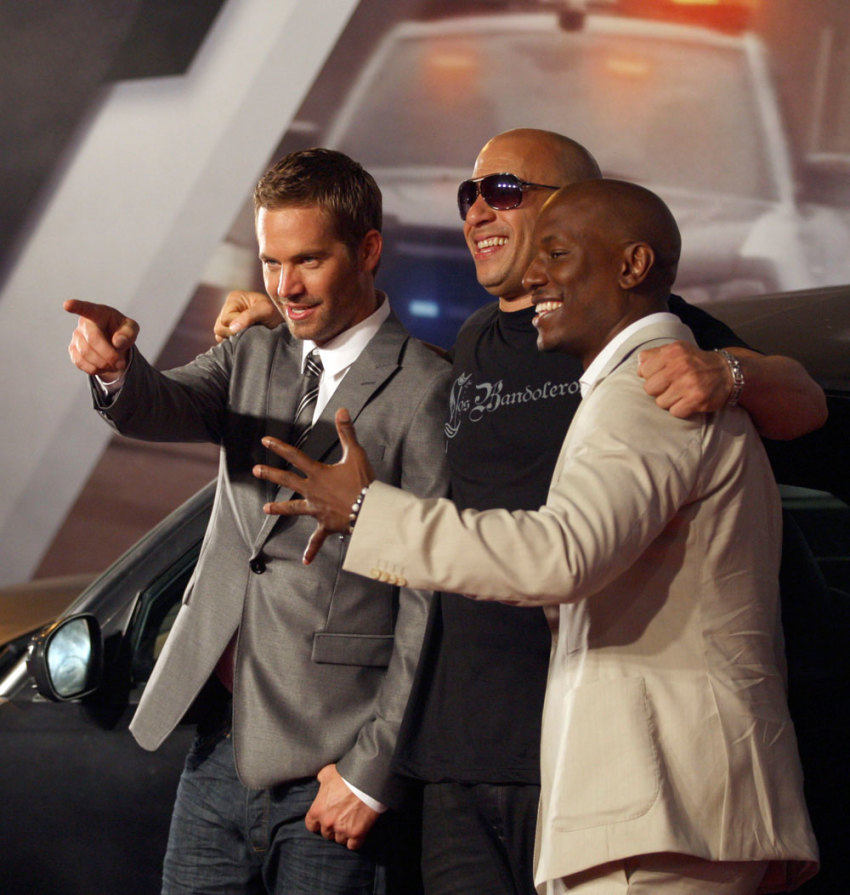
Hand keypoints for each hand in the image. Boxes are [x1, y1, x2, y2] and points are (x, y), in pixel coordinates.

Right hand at [64, 299, 138, 379]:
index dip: (76, 306)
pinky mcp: (73, 350)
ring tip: (115, 365)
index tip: (68, 305)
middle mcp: (84, 323)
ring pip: (85, 353)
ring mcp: (76, 336)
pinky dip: (94, 368)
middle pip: (92, 340)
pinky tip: (104, 367)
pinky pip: (80, 362)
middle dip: (108, 354)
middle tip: (120, 363)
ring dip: (103, 363)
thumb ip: (128, 332)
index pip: (86, 308)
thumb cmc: (121, 331)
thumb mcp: (131, 328)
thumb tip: (117, 342)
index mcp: (98, 312)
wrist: (114, 344)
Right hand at [213, 290, 281, 341]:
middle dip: (235, 333)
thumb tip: (232, 328)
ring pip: (220, 335)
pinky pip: (223, 341)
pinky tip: (244, 341)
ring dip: (234, 339)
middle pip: (219, 327)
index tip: (252, 327)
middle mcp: (227, 308)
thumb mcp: (265, 310)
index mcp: (234, 299)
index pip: (226, 319)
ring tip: (249, 336)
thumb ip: (249, 316)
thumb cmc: (275, 313)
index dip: (237, 326)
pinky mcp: (229, 331)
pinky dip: (232, 344)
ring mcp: (227, 321)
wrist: (281, 323)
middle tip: (251, 333)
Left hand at [252, 408, 374, 563]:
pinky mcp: (325, 525)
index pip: (295, 456)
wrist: (370, 510)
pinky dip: (312, 550)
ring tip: (265, 510)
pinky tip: (305, 561)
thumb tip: (343, 410)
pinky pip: (317, 539)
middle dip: (270, 474)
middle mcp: (312, 491)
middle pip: (287, 481)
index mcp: (318, 473)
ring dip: (279, 509)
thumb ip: (347, 432)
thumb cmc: (363, 482)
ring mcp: (317, 509)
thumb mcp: (356, 455)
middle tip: (255, 471)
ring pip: (294, 509)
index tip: (265, 441)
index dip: (279, 447)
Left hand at [305, 764, 378, 850]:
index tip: (323, 819)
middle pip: (326, 833)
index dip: (317, 823)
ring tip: (351, 823)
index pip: (310, 825)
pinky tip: (358, 832)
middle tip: (341, 818)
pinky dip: (355, 841)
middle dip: (332, 827)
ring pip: (339, 840)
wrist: (367, 780)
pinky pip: (352, 845)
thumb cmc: (346, 775)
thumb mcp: (328, 773)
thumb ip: (322, 780)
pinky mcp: (357, 834)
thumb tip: (321, 781)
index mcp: (317, 810)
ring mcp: (342, 830)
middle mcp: (328, 823)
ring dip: (344, 834)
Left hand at [638, 341, 731, 417]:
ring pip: (660, 402)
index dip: (650, 376)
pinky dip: (680, 409)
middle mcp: (680, 366)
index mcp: (672, 352)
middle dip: (658, 390)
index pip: (643, 371)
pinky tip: (688, 401)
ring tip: (681, 393)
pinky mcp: (697, 399)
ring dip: (669, 401)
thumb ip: (654, 355)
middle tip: (670, 387)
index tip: (661, 376)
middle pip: (649, 388)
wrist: (726, 372)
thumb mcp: (676, 350)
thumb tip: (638, 364)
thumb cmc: (695, 362)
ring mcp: (689, 383)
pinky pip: (675, 412)